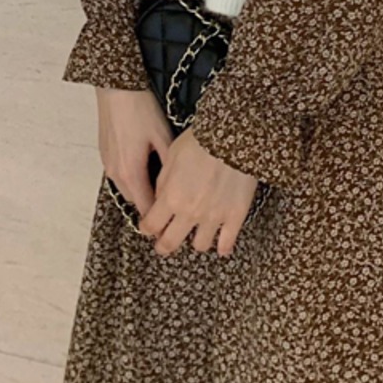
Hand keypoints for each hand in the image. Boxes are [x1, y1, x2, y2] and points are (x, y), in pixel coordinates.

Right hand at [96, 87, 173, 220]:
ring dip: (143, 189)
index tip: (180, 216)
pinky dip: (134, 177)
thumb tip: (180, 185)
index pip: (147, 210)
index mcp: (131, 174)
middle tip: (177, 198)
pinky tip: (149, 163)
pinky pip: (121, 175)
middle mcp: (115, 174)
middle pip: (137, 201)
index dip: (163, 217)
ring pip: (128, 188)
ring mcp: (108, 164)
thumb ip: (169, 165)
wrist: (116, 85)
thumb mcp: (162, 135)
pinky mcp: (105, 154)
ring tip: (165, 181)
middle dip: (154, 204)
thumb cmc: (140, 108)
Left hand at [137, 128, 257, 257]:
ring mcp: (214, 217)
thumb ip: (163, 181)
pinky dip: (223, 247)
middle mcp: (189, 213)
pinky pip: (227, 243)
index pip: (151, 225)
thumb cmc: (201, 139)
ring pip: (200, 245)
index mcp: (171, 197)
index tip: (149, 227)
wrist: (235, 135)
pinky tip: (221, 246)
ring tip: (197, 233)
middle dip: (164, 245)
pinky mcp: (235, 215)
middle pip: (171, 243)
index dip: (147, 228)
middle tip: (164, 244)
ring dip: (195, 240)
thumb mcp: (172, 154)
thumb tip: (161, 198)